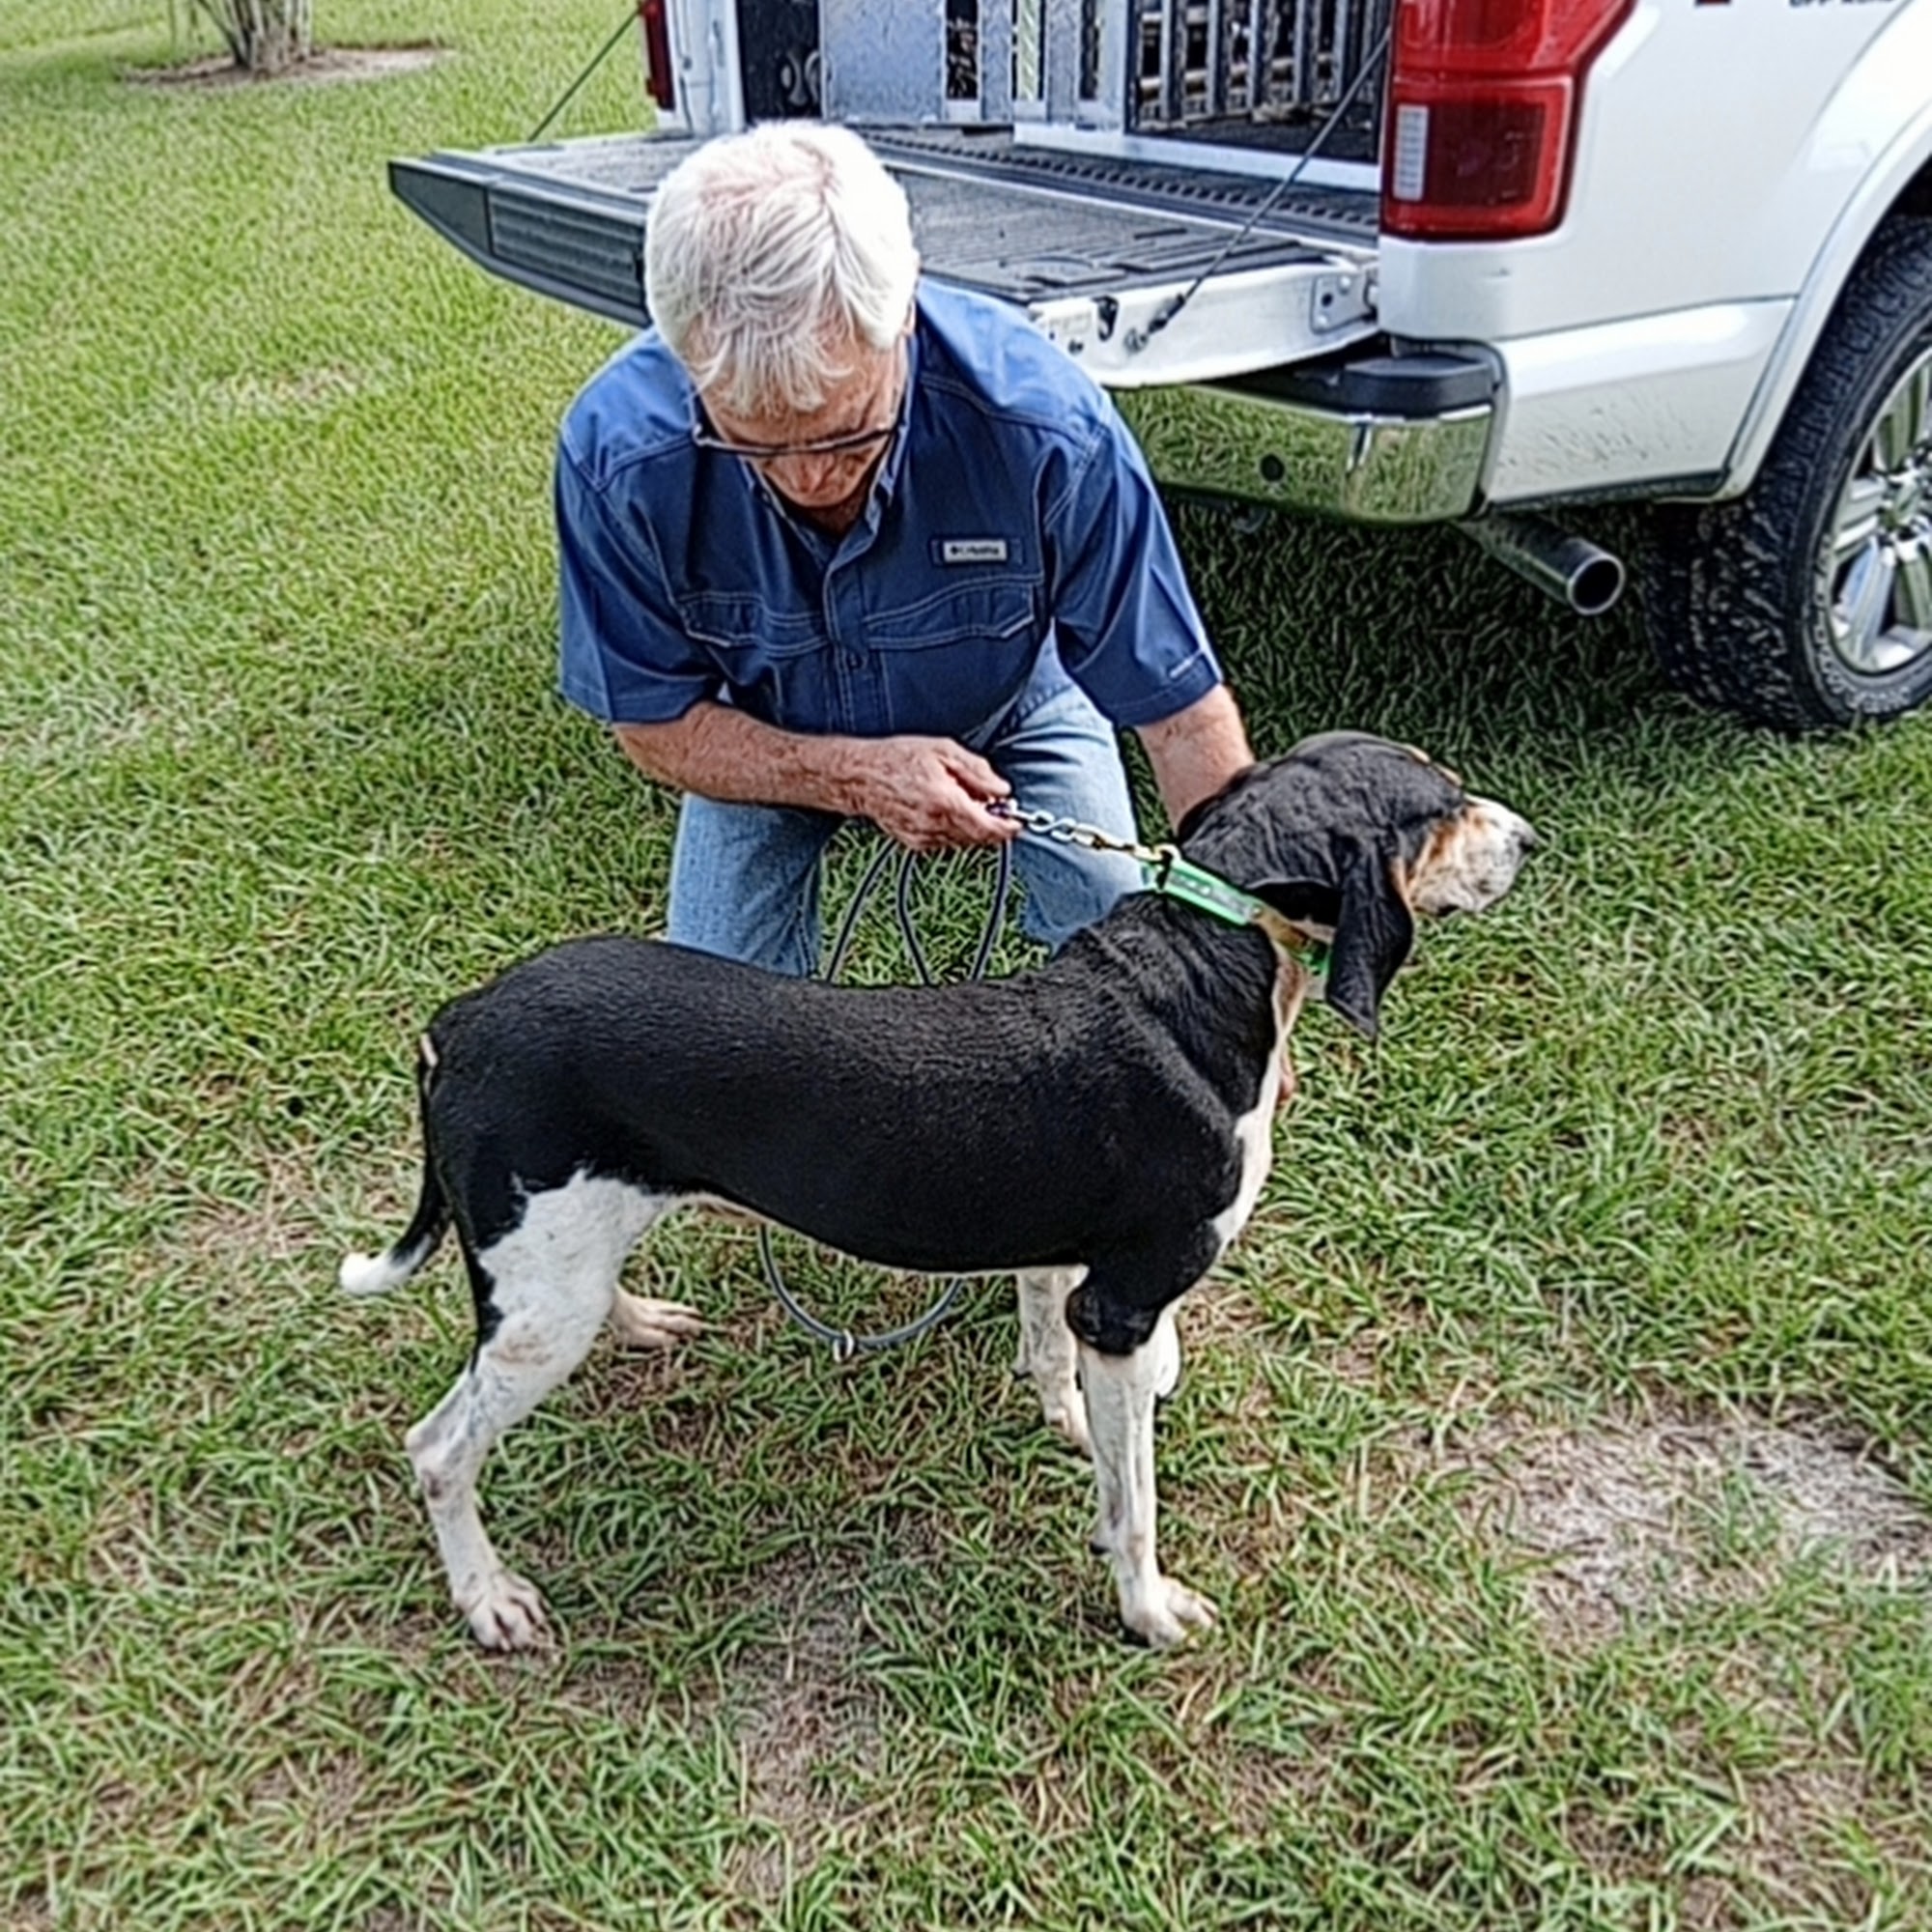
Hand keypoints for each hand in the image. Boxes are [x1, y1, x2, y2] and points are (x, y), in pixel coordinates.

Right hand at [843, 737, 1020, 852]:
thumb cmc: (898, 758)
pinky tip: (944, 808)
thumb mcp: (944, 751)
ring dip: (972, 826)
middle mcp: (935, 825)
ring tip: (963, 799)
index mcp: (946, 802)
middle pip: (979, 838)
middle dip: (992, 824)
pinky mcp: (915, 843)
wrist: (860, 776)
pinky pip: (946, 841)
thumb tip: (1002, 789)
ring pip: (963, 841)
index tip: (1018, 821)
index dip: (1008, 827)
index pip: (988, 828)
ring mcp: (923, 837)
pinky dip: (954, 828)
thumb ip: (977, 772)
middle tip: (993, 803)